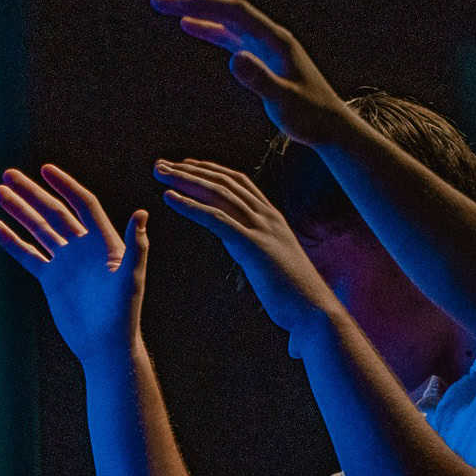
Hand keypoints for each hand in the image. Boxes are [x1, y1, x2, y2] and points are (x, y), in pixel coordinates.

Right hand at [0, 164, 148, 363]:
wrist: (105, 344)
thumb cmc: (124, 312)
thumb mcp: (130, 277)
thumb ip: (135, 245)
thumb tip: (142, 212)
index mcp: (105, 243)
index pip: (83, 205)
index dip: (66, 186)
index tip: (46, 169)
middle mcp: (84, 248)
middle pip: (55, 212)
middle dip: (33, 193)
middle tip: (9, 174)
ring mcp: (66, 262)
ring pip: (39, 229)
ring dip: (20, 211)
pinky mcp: (51, 279)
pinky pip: (28, 254)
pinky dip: (12, 241)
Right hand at [150, 0, 351, 145]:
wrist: (331, 128)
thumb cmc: (310, 118)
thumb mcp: (283, 101)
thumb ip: (260, 80)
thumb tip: (234, 58)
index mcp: (275, 40)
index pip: (234, 12)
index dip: (202, 4)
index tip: (170, 5)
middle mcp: (271, 37)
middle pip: (228, 10)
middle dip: (193, 3)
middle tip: (158, 3)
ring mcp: (267, 46)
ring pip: (228, 22)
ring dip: (199, 13)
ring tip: (168, 10)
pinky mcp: (264, 58)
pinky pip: (232, 37)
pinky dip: (211, 29)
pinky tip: (192, 26)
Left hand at [151, 158, 339, 335]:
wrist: (316, 311)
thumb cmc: (297, 294)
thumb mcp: (275, 261)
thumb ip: (258, 248)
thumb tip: (244, 249)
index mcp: (273, 219)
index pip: (239, 183)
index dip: (211, 170)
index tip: (187, 165)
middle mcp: (268, 217)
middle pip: (225, 182)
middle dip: (191, 170)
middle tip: (162, 164)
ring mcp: (262, 229)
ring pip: (218, 194)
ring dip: (185, 181)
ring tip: (160, 173)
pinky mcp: (253, 246)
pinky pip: (216, 219)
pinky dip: (190, 206)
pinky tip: (169, 198)